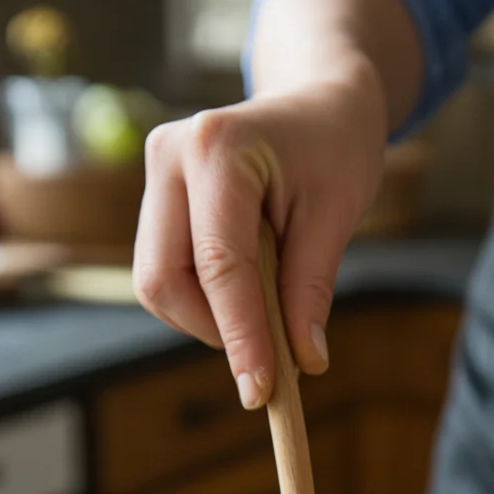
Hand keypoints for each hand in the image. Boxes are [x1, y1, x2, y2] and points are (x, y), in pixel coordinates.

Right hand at [133, 69, 386, 408]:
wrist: (318, 102)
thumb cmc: (335, 149)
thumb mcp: (337, 215)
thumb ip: (311, 289)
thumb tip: (303, 361)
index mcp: (218, 148)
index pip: (219, 265)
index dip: (239, 335)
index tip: (259, 390)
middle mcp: (170, 156)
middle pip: (164, 279)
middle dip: (213, 329)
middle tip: (268, 351)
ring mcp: (156, 176)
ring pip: (157, 283)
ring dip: (208, 318)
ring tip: (265, 306)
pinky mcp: (157, 199)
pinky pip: (165, 272)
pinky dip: (204, 301)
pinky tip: (245, 289)